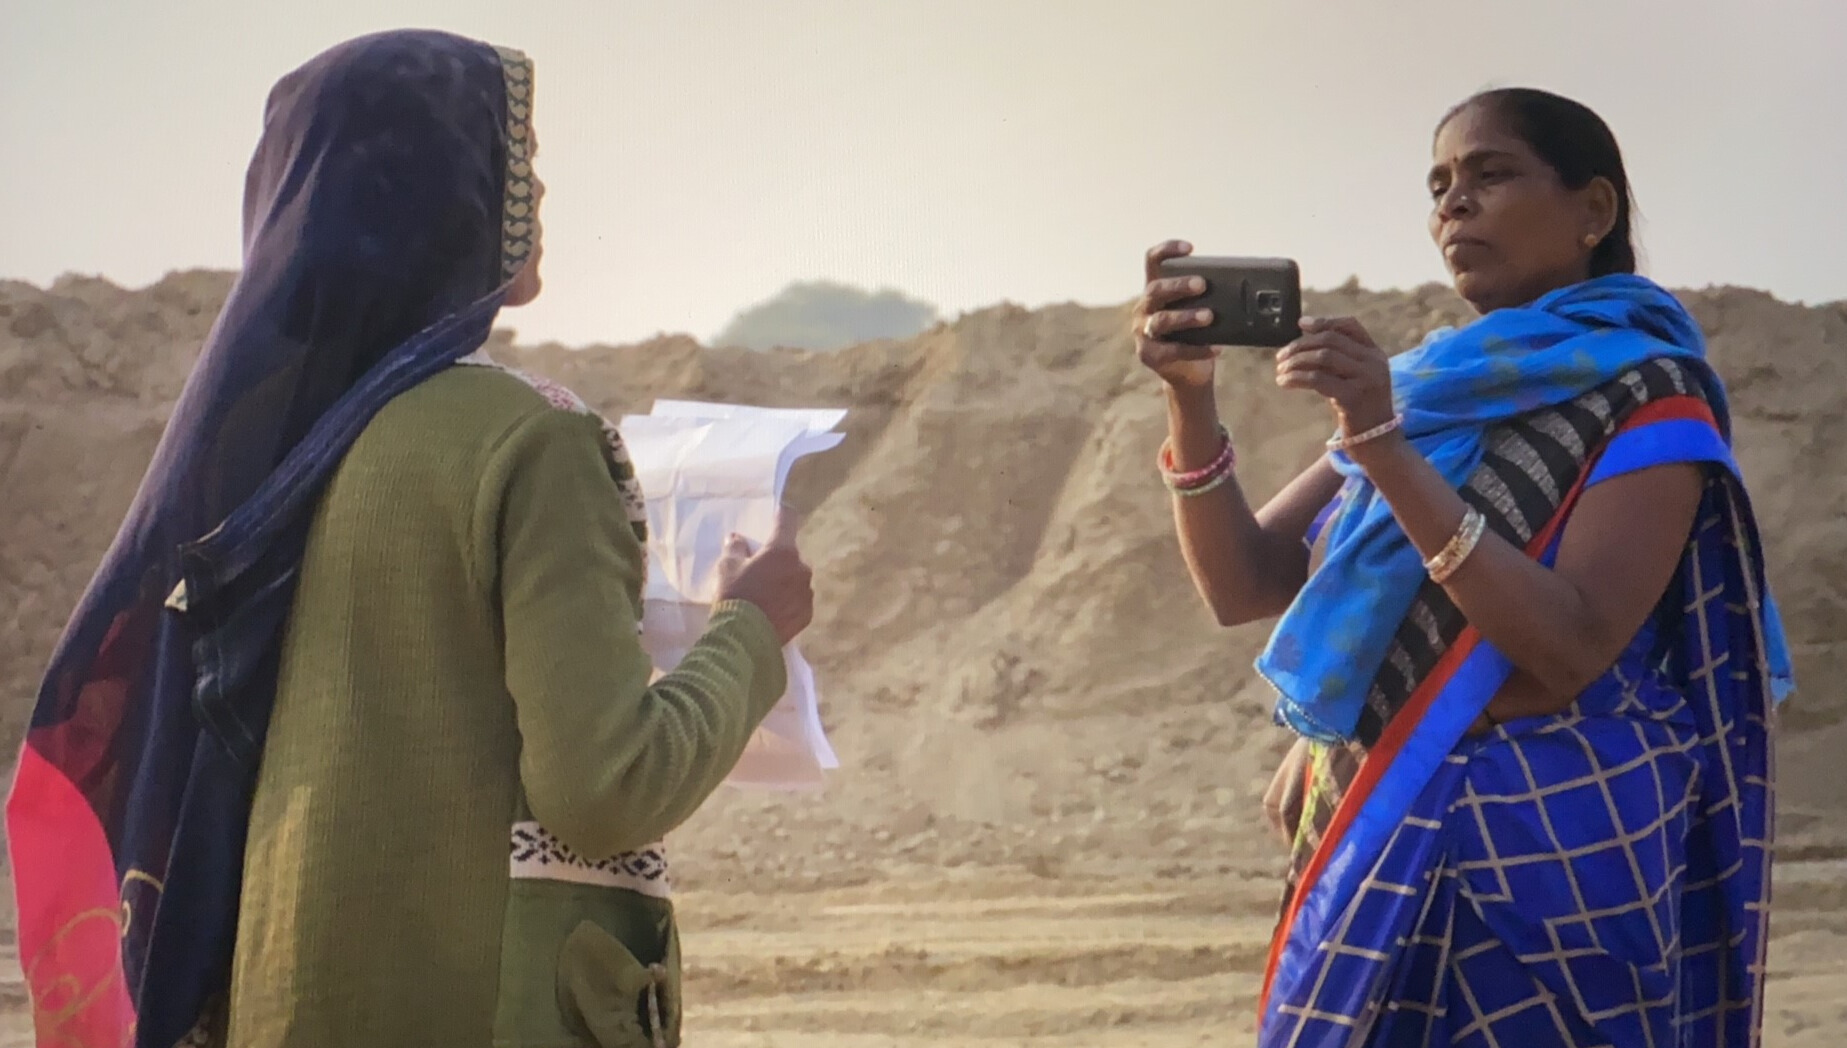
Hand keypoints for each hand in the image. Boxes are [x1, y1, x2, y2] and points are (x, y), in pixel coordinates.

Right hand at [714, 510, 814, 645]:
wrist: (744, 639)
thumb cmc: (735, 596)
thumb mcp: (726, 568)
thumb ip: (734, 548)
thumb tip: (737, 538)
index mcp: (782, 551)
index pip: (788, 519)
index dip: (781, 515)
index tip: (776, 516)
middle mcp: (801, 568)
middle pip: (791, 554)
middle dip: (778, 559)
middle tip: (759, 571)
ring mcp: (807, 592)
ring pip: (796, 578)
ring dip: (785, 581)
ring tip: (765, 596)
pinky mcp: (807, 614)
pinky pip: (798, 600)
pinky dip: (789, 602)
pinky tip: (772, 612)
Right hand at [1134, 240, 1221, 389]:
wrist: (1188, 373)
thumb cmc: (1196, 334)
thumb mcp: (1199, 310)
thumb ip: (1208, 296)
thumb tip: (1241, 286)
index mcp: (1155, 291)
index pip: (1152, 261)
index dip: (1167, 251)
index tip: (1190, 248)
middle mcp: (1144, 308)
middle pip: (1156, 290)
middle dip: (1179, 285)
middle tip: (1202, 284)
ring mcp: (1143, 332)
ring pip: (1162, 320)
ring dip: (1186, 317)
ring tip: (1208, 316)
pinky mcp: (1150, 355)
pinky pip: (1174, 351)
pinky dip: (1197, 349)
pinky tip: (1216, 347)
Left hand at [1274, 316, 1396, 438]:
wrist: (1377, 442)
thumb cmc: (1359, 409)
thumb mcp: (1355, 378)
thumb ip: (1339, 358)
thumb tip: (1304, 335)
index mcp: (1375, 354)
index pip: (1350, 325)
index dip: (1324, 321)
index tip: (1300, 325)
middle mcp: (1374, 362)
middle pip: (1331, 340)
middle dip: (1301, 345)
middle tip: (1280, 357)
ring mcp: (1365, 379)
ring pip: (1323, 357)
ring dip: (1296, 361)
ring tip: (1280, 370)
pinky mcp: (1353, 397)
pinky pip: (1318, 379)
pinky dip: (1296, 378)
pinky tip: (1284, 382)